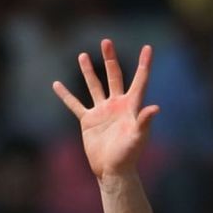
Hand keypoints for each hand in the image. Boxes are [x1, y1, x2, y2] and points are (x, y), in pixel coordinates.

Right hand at [52, 39, 158, 179]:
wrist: (113, 171)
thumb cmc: (129, 155)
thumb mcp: (138, 137)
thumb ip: (144, 121)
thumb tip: (155, 108)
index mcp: (131, 106)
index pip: (139, 81)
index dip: (144, 65)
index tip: (148, 48)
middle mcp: (116, 105)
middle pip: (114, 76)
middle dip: (110, 59)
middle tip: (106, 42)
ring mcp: (102, 111)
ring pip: (94, 86)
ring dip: (88, 71)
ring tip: (83, 55)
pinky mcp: (88, 121)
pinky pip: (75, 105)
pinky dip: (66, 95)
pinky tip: (56, 84)